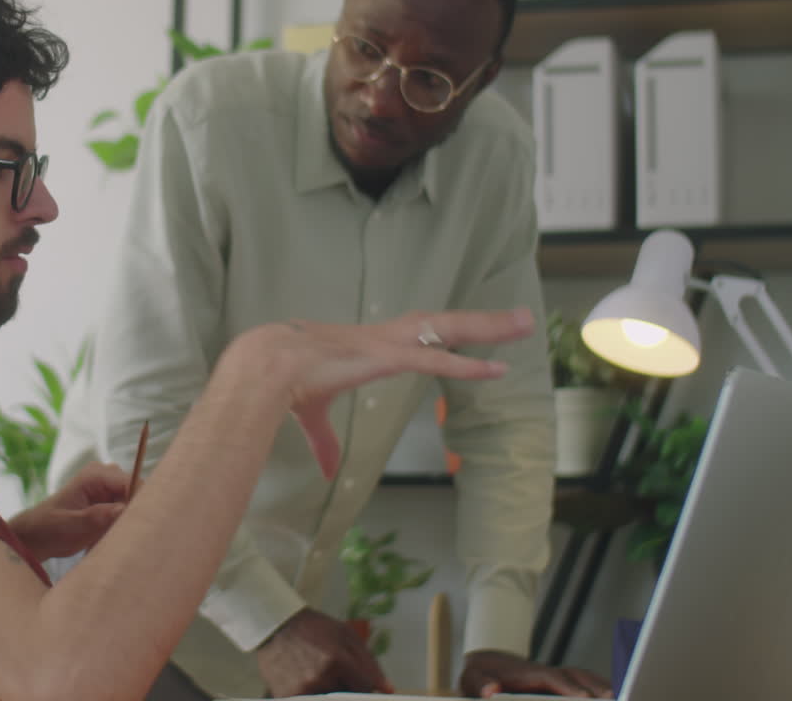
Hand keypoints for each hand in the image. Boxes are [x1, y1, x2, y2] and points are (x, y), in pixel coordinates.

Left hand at [6, 462, 127, 560]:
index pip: (132, 483)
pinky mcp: (110, 501)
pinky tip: (106, 536)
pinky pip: (127, 511)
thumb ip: (97, 517)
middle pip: (137, 493)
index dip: (140, 504)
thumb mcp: (71, 525)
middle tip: (120, 536)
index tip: (138, 526)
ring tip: (108, 537)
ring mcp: (109, 488)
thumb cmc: (49, 528)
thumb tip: (123, 509)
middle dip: (133, 515)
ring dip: (126, 523)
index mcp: (96, 475)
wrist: (36, 536)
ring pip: (134, 504)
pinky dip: (121, 526)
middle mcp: (106, 476)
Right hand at [254, 608, 392, 696]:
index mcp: (337, 661)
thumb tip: (387, 689)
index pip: (366, 689)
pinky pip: (312, 700)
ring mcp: (302, 691)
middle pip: (348, 698)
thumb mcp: (346, 635)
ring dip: (330, 691)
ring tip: (318, 671)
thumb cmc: (314, 628)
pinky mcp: (287, 698)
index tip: (361, 681)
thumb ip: (370, 663)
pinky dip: (314, 693)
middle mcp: (319, 679)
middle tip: (335, 672)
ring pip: (330, 700)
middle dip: (347, 688)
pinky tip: (306, 677)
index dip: (366, 685)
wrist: (276, 626)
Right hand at [272, 308, 533, 478]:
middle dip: (484, 322)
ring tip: (527, 323)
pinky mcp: (386, 357)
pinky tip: (495, 369)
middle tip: (523, 319)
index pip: (421, 335)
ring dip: (489, 328)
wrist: (265, 364)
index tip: (474, 335)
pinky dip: (466, 366)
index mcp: (370, 345)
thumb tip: (330, 472)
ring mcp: (389, 344)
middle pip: (445, 324)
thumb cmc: (284, 382)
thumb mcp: (311, 416)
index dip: (449, 336)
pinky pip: (435, 361)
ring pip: (450, 331)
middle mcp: (386, 337)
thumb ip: (327, 442)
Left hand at [460, 650, 612, 697]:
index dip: (568, 688)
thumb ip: (479, 684)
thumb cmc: (480, 676)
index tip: (583, 699)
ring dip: (603, 687)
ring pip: (585, 679)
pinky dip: (600, 688)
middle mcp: (547, 673)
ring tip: (621, 697)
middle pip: (576, 676)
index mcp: (528, 674)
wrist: (486, 666)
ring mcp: (556, 678)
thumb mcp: (472, 678)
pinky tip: (611, 696)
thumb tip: (490, 691)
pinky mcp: (561, 685)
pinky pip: (585, 684)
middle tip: (614, 698)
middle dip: (596, 687)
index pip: (552, 678)